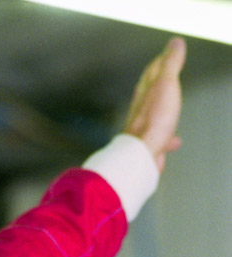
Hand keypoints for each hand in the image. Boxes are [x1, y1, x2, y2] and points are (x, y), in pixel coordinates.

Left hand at [123, 37, 186, 171]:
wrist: (141, 154)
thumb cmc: (153, 121)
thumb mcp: (166, 84)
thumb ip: (170, 64)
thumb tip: (175, 43)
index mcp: (145, 90)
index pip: (152, 70)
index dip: (161, 60)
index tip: (168, 52)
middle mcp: (141, 108)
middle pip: (150, 91)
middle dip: (158, 83)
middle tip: (165, 76)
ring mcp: (144, 127)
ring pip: (154, 114)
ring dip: (162, 109)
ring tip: (169, 107)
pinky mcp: (149, 144)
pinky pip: (160, 136)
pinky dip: (168, 136)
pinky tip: (173, 140)